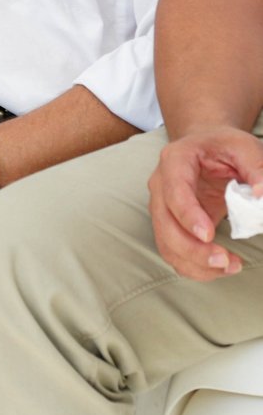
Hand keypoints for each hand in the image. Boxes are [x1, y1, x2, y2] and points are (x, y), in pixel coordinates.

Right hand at [148, 128, 262, 280]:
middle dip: (192, 249)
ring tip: (230, 266)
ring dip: (194, 263)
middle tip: (225, 261)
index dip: (187, 214)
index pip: (174, 190)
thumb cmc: (223, 147)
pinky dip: (194, 267)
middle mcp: (161, 184)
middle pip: (165, 223)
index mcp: (176, 160)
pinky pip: (173, 252)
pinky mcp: (170, 224)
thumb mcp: (244, 147)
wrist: (205, 146)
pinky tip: (220, 267)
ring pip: (166, 243)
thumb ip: (257, 168)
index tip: (208, 235)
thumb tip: (261, 197)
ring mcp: (162, 206)